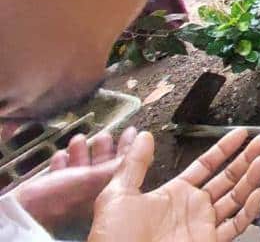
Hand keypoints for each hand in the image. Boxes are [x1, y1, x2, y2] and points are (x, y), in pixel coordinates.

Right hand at [15, 128, 136, 233]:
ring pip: (83, 172)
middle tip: (104, 134)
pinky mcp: (54, 199)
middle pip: (104, 169)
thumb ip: (124, 161)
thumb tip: (146, 140)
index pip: (126, 169)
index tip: (132, 131)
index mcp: (112, 197)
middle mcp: (95, 198)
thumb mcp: (99, 177)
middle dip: (104, 149)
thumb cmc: (65, 197)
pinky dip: (62, 164)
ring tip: (79, 139)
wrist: (27, 214)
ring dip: (82, 153)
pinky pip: (62, 179)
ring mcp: (75, 199)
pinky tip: (60, 156)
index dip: (129, 149)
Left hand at [88, 128, 259, 241]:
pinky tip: (257, 192)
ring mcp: (203, 225)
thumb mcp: (118, 195)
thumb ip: (134, 165)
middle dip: (246, 158)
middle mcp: (193, 207)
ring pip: (236, 198)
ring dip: (251, 178)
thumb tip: (143, 135)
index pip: (206, 165)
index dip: (224, 148)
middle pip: (227, 178)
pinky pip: (235, 225)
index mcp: (174, 193)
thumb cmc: (114, 238)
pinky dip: (249, 210)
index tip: (240, 133)